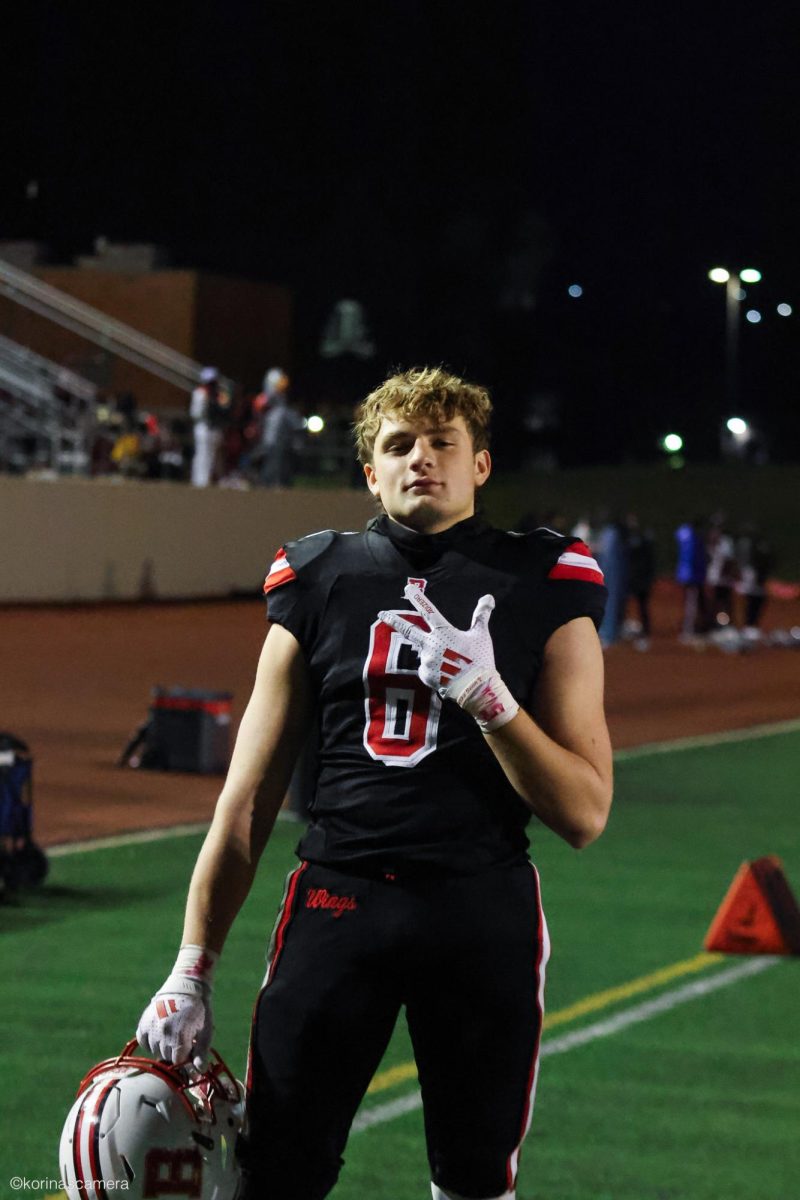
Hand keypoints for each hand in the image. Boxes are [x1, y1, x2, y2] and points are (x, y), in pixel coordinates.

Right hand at [136, 945, 215, 1067]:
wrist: (186, 985)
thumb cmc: (200, 1009)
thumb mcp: (206, 1030)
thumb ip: (202, 1052)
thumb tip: (199, 1071)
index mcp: (179, 1036)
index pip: (178, 1061)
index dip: (185, 1055)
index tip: (190, 1045)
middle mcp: (163, 1033)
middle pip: (166, 1056)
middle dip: (175, 1050)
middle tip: (182, 1036)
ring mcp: (151, 1027)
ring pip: (154, 1050)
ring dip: (163, 1045)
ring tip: (172, 1031)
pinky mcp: (143, 1022)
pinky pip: (143, 1042)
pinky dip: (150, 1040)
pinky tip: (159, 1032)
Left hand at [378, 585, 518, 731]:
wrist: (477, 689)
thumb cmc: (480, 659)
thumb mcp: (481, 635)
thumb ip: (481, 615)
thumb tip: (488, 596)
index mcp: (443, 632)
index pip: (428, 611)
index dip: (417, 598)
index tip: (408, 588)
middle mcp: (430, 645)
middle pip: (408, 630)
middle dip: (393, 621)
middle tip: (381, 614)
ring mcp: (426, 661)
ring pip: (426, 653)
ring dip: (435, 654)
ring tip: (452, 663)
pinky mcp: (425, 676)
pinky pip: (427, 668)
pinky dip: (436, 668)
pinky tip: (448, 673)